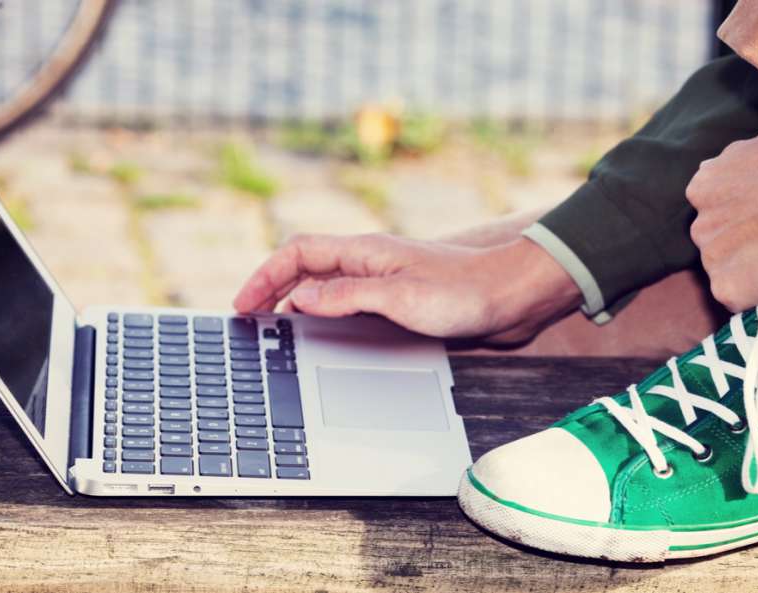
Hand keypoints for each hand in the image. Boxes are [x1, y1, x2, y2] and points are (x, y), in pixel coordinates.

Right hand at [233, 233, 580, 343]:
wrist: (514, 298)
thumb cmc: (466, 293)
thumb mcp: (401, 298)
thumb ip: (348, 296)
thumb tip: (302, 298)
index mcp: (365, 252)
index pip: (298, 252)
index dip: (265, 276)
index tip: (243, 305)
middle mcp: (370, 263)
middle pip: (305, 268)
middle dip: (272, 290)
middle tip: (250, 320)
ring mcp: (383, 281)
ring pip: (325, 287)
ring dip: (296, 304)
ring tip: (275, 331)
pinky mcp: (399, 301)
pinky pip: (348, 304)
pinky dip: (325, 317)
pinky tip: (323, 338)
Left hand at [686, 129, 757, 311]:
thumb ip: (736, 162)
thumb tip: (731, 165)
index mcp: (702, 187)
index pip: (711, 208)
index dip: (739, 216)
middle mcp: (698, 224)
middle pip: (714, 241)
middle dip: (739, 243)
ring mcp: (710, 259)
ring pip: (726, 270)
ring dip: (749, 268)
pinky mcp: (726, 288)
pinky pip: (738, 297)